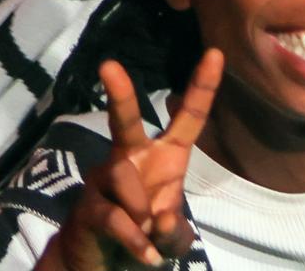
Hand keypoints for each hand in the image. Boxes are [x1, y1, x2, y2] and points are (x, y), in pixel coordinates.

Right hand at [49, 49, 222, 270]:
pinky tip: (145, 255)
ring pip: (128, 184)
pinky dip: (138, 243)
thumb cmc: (142, 234)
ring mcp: (104, 181)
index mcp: (161, 158)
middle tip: (108, 65)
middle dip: (119, 94)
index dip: (201, 88)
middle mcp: (130, 159)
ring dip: (145, 219)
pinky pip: (118, 219)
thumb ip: (174, 230)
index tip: (216, 54)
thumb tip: (158, 219)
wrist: (98, 260)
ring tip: (144, 237)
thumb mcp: (171, 235)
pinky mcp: (88, 208)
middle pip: (125, 122)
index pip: (185, 119)